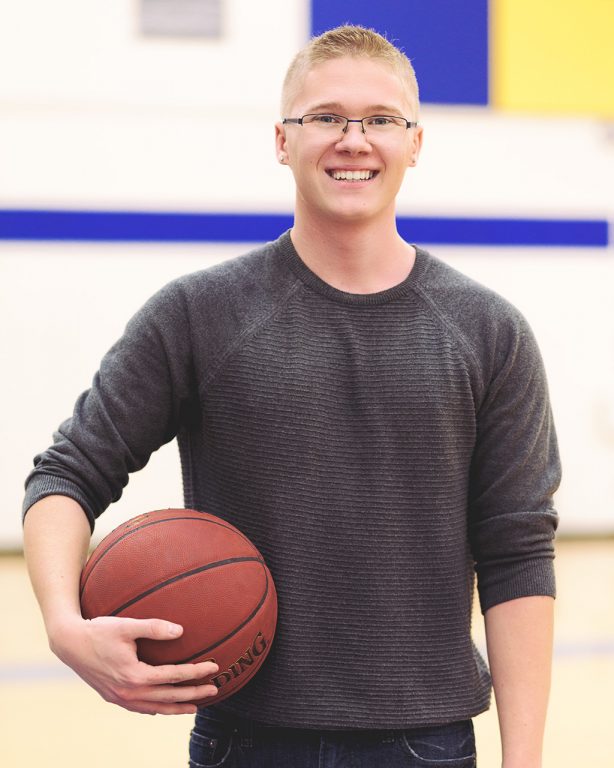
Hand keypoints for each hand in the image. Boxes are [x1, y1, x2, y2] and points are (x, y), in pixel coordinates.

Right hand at [50, 615, 218, 714]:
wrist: (70, 644)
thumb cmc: (99, 631)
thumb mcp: (126, 625)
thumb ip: (154, 627)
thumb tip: (180, 631)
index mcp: (134, 675)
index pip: (173, 676)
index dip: (196, 672)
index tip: (214, 667)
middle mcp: (129, 692)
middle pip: (169, 696)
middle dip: (193, 694)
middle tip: (214, 689)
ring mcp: (120, 698)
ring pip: (155, 707)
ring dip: (176, 707)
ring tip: (195, 707)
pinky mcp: (114, 697)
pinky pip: (140, 708)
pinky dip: (156, 709)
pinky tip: (163, 708)